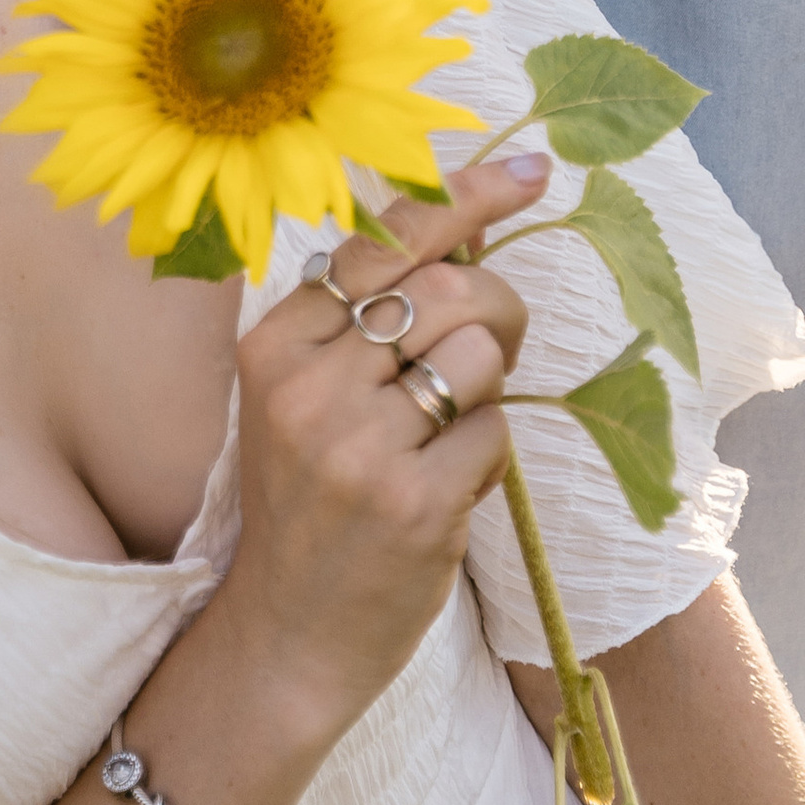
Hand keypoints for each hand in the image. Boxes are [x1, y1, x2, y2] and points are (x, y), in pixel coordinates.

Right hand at [215, 155, 538, 733]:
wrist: (287, 634)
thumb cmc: (310, 498)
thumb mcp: (308, 392)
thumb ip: (370, 307)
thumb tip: (470, 210)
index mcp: (273, 345)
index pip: (381, 240)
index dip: (465, 195)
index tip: (532, 171)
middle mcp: (306, 388)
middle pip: (444, 288)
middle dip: (496, 305)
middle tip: (498, 342)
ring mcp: (358, 449)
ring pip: (477, 353)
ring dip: (489, 385)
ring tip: (455, 424)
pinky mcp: (413, 507)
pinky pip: (495, 430)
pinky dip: (489, 450)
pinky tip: (451, 483)